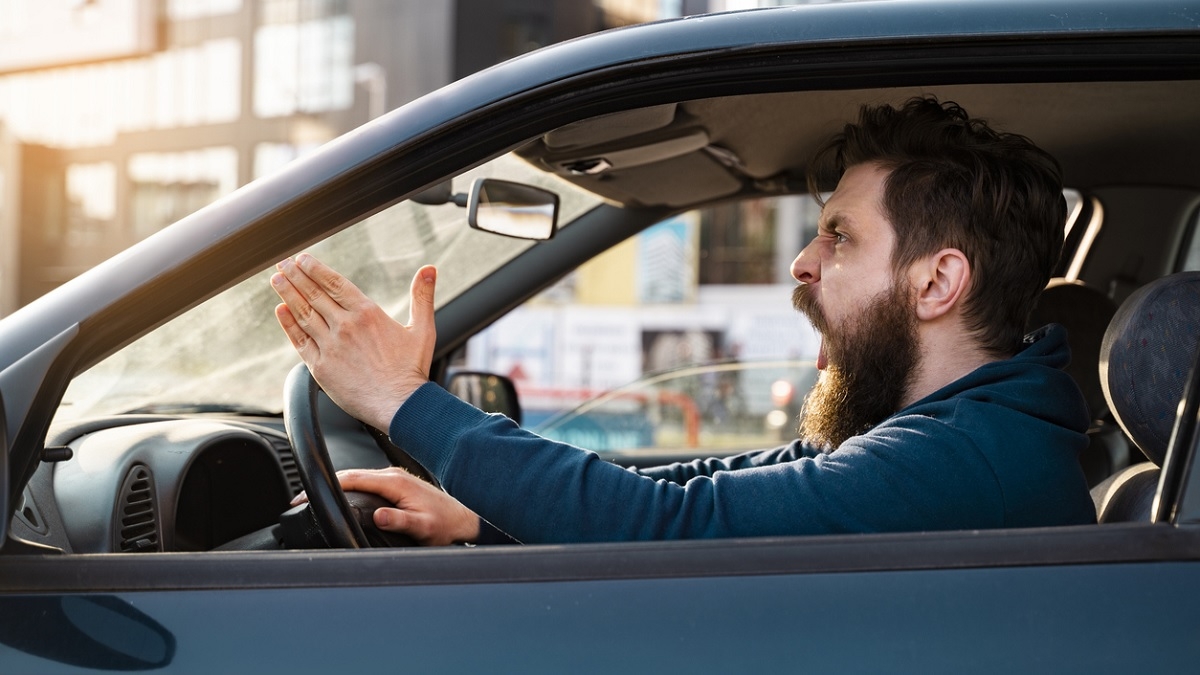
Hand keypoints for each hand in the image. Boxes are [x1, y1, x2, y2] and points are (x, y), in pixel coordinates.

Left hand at [271, 253, 435, 430]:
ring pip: (304, 314)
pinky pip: (300, 341)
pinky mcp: (321, 368)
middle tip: (282, 264)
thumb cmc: (412, 370)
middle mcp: (345, 326)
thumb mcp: (422, 329)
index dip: (315, 269)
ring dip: (288, 294)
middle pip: (314, 294)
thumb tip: (429, 270)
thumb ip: (422, 297)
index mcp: (367, 314)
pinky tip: (281, 311)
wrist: (400, 405)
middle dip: (295, 276)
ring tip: (276, 280)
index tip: (302, 259)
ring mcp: (331, 347)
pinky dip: (288, 324)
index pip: (334, 283)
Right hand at [291, 468, 481, 545]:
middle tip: (298, 497)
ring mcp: (393, 479)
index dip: (326, 485)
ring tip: (312, 497)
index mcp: (394, 482)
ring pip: (357, 478)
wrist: (463, 517)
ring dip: (335, 485)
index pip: (352, 478)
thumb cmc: (445, 524)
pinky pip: (365, 482)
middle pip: (349, 475)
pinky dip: (348, 488)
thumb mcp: (424, 528)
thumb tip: (379, 516)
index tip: (304, 494)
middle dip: (322, 484)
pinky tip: (339, 495)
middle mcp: (392, 476)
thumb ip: (401, 521)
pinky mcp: (395, 484)